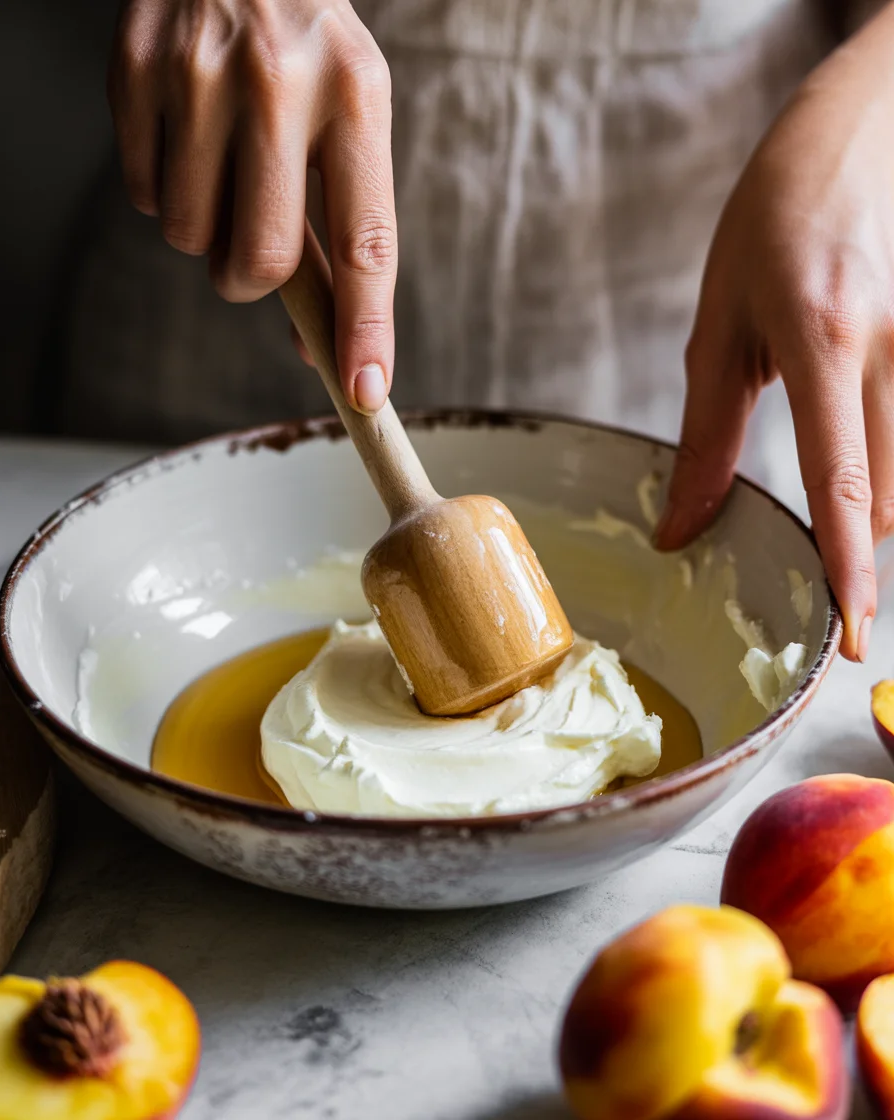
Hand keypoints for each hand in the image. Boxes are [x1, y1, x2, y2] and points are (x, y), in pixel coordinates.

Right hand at [107, 0, 394, 412]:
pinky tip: (185, 137)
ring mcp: (198, 74)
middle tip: (252, 250)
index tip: (365, 390)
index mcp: (356, 98)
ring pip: (189, 236)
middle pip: (259, 260)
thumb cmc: (308, 52)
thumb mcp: (352, 117)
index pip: (365, 242)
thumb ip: (341, 224)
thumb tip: (324, 345)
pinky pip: (141, 198)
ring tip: (222, 163)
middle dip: (251, 280)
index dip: (366, 326)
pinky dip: (162, 191)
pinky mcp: (135, 71)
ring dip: (205, 231)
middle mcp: (278, 82)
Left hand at [655, 5, 893, 661]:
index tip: (853, 632)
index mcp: (820, 343)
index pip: (842, 478)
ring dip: (864, 512)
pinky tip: (846, 459)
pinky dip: (878, 469)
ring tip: (826, 527)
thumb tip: (680, 530)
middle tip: (815, 587)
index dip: (850, 566)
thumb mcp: (719, 327)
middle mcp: (886, 351)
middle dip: (852, 551)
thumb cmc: (775, 220)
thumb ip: (705, 438)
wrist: (858, 133)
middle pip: (887, 496)